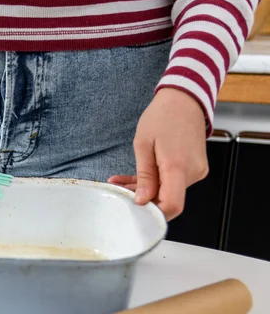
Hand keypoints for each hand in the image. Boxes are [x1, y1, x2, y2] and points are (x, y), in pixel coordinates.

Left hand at [108, 88, 208, 220]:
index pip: (172, 206)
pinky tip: (133, 179)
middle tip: (118, 191)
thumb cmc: (162, 116)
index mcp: (178, 167)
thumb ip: (144, 176)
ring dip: (145, 189)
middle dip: (142, 200)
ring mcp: (196, 170)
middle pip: (168, 199)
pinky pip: (173, 181)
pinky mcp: (194, 168)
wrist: (185, 99)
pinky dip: (154, 181)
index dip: (153, 213)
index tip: (134, 209)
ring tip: (119, 181)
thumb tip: (141, 200)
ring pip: (168, 191)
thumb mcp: (143, 145)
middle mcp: (192, 172)